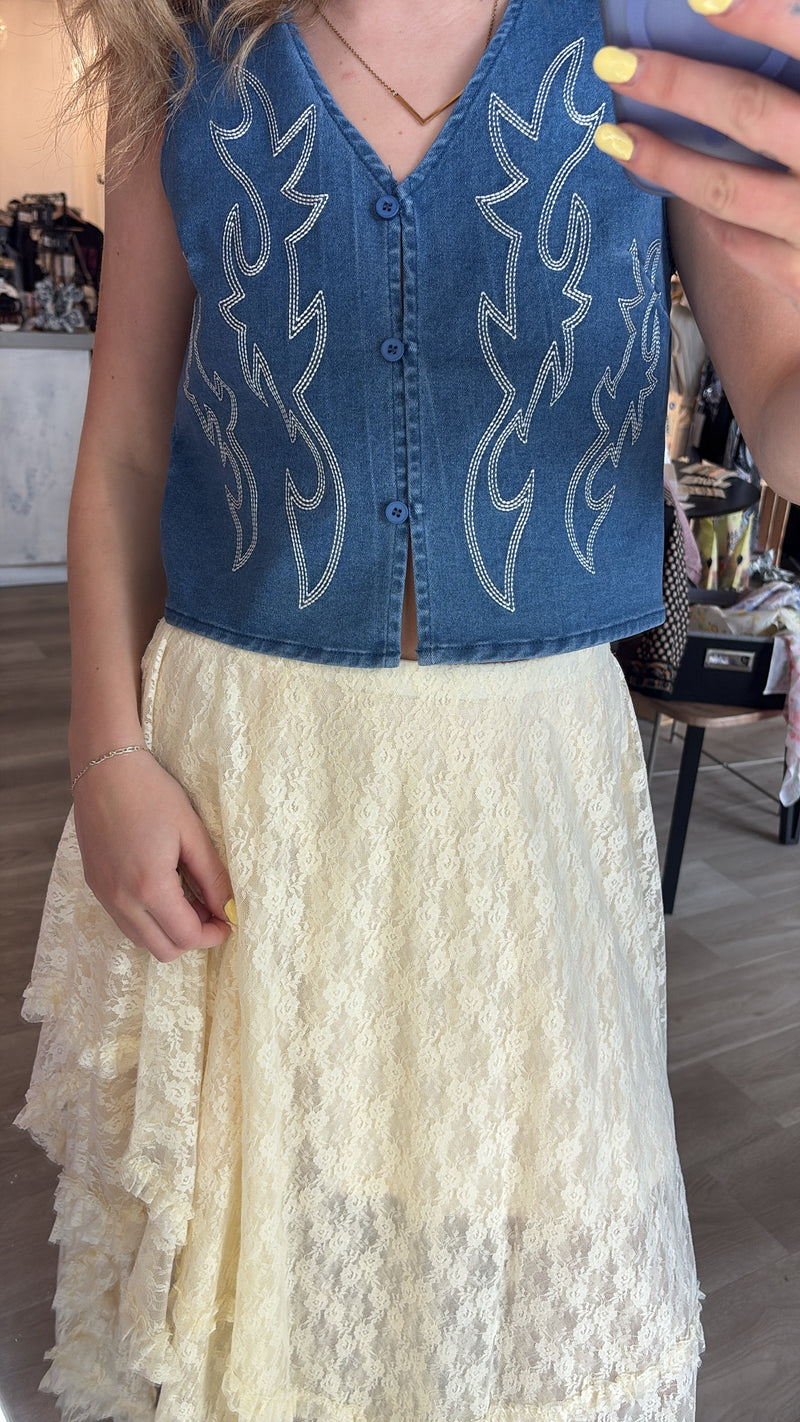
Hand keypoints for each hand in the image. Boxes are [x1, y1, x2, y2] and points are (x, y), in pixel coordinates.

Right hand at [72, 749, 234, 962]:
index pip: (187, 937)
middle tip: (209, 909)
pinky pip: (125, 921)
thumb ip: (213, 877)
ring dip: (168, 930)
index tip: (228, 920)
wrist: (104, 770)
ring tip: (186, 896)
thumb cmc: (152, 794)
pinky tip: (162, 888)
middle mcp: (121, 900)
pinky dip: (148, 918)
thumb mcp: (191, 833)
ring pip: (142, 940)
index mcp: (149, 887)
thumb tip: (230, 909)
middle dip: (192, 937)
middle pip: (164, 950)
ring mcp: (104, 896)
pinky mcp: (95, 886)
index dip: (214, 934)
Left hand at [591, 0, 799, 308]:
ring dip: (665, 161)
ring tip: (618, 138)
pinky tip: (688, 197)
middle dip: (677, 84)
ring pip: (728, 188)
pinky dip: (712, 218)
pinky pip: (742, 242)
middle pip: (751, 111)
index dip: (758, 17)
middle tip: (614, 64)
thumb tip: (738, 19)